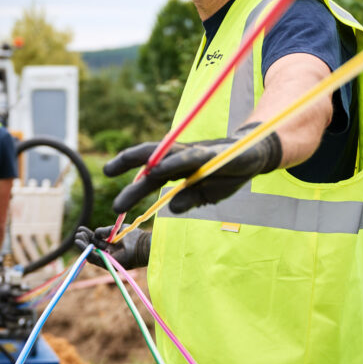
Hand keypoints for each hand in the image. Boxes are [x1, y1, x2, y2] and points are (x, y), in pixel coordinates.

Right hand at [74, 225, 151, 269]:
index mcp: (112, 244)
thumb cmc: (134, 236)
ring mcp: (109, 259)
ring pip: (91, 254)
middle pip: (92, 248)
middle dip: (84, 240)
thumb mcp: (117, 230)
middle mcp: (109, 253)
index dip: (88, 235)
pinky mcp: (108, 265)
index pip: (97, 241)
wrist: (142, 245)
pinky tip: (81, 244)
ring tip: (77, 238)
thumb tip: (95, 232)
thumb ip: (106, 231)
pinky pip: (94, 259)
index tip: (81, 228)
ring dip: (83, 246)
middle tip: (78, 233)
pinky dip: (87, 252)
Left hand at [106, 122, 281, 214]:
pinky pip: (186, 158)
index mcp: (178, 168)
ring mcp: (194, 152)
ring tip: (123, 170)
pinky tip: (157, 170)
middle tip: (106, 170)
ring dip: (143, 163)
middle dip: (127, 162)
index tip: (110, 185)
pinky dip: (170, 163)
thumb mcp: (208, 193)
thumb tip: (170, 210)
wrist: (256, 155)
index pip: (149, 171)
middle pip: (150, 158)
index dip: (129, 177)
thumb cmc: (228, 173)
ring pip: (163, 154)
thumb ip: (189, 200)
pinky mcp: (209, 153)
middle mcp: (181, 156)